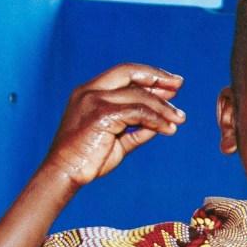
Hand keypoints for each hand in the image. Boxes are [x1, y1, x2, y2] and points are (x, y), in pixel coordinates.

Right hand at [42, 64, 184, 187]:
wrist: (66, 173)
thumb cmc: (89, 159)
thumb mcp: (118, 139)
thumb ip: (138, 128)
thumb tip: (163, 122)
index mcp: (89, 92)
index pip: (123, 73)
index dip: (148, 75)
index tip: (171, 82)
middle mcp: (89, 91)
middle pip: (129, 73)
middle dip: (157, 77)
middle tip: (179, 85)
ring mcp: (93, 100)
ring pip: (138, 96)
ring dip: (163, 108)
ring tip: (180, 118)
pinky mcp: (101, 114)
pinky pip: (138, 113)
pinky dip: (156, 120)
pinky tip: (168, 129)